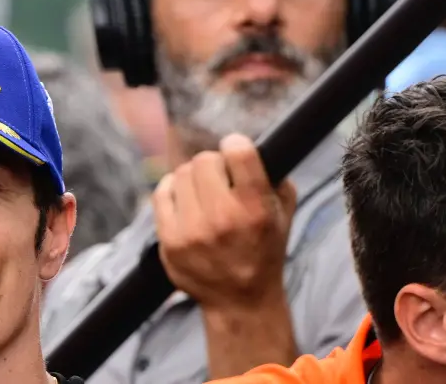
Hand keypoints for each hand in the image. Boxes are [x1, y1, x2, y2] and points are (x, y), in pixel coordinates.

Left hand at [152, 134, 297, 309]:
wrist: (240, 300)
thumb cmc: (264, 252)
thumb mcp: (284, 214)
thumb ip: (275, 177)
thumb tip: (251, 146)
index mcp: (255, 209)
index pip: (238, 152)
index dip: (235, 145)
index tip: (235, 151)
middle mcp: (222, 219)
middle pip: (203, 161)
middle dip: (213, 165)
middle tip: (220, 179)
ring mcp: (192, 232)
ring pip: (180, 175)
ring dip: (192, 178)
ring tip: (203, 194)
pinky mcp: (170, 242)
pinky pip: (161, 194)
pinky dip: (172, 190)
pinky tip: (184, 200)